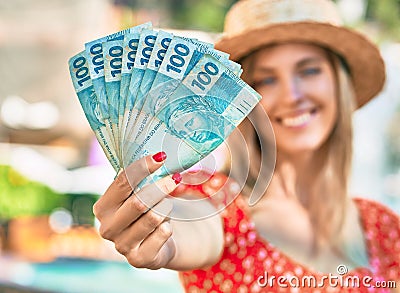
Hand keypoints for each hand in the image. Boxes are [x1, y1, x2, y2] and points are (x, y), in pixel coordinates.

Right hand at [93, 152, 180, 268]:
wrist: (155, 244)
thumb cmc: (145, 213)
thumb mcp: (138, 194)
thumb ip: (141, 179)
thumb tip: (159, 157)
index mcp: (102, 207)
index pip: (122, 182)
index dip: (143, 167)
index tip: (162, 157)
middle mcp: (106, 228)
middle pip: (139, 201)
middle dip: (160, 187)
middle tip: (176, 178)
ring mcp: (121, 246)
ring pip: (153, 216)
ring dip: (166, 208)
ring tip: (166, 208)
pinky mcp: (138, 260)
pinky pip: (163, 233)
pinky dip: (168, 225)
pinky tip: (165, 227)